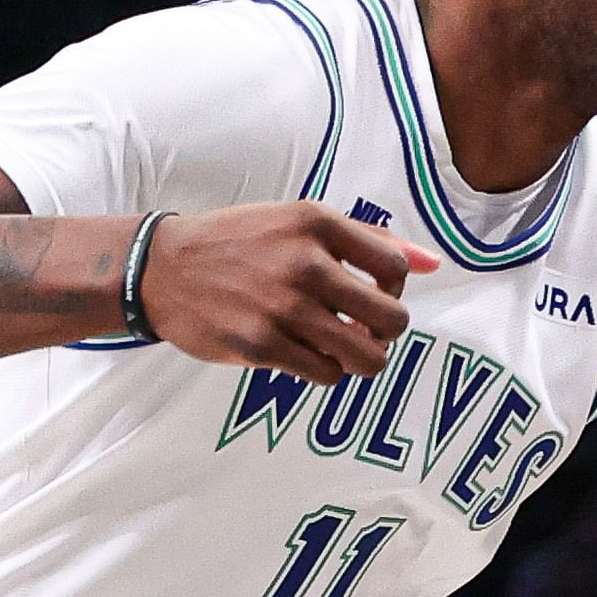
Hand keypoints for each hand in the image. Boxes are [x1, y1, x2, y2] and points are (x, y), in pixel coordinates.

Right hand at [136, 201, 440, 385]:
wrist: (162, 268)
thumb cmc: (239, 244)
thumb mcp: (299, 222)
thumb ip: (368, 241)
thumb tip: (433, 263)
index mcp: (318, 222)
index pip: (397, 268)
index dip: (394, 291)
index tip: (371, 295)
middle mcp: (305, 262)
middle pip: (392, 321)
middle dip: (384, 333)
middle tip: (360, 329)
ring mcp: (284, 307)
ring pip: (366, 357)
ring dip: (361, 360)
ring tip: (340, 348)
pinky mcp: (263, 345)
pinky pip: (327, 374)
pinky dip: (324, 371)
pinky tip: (303, 353)